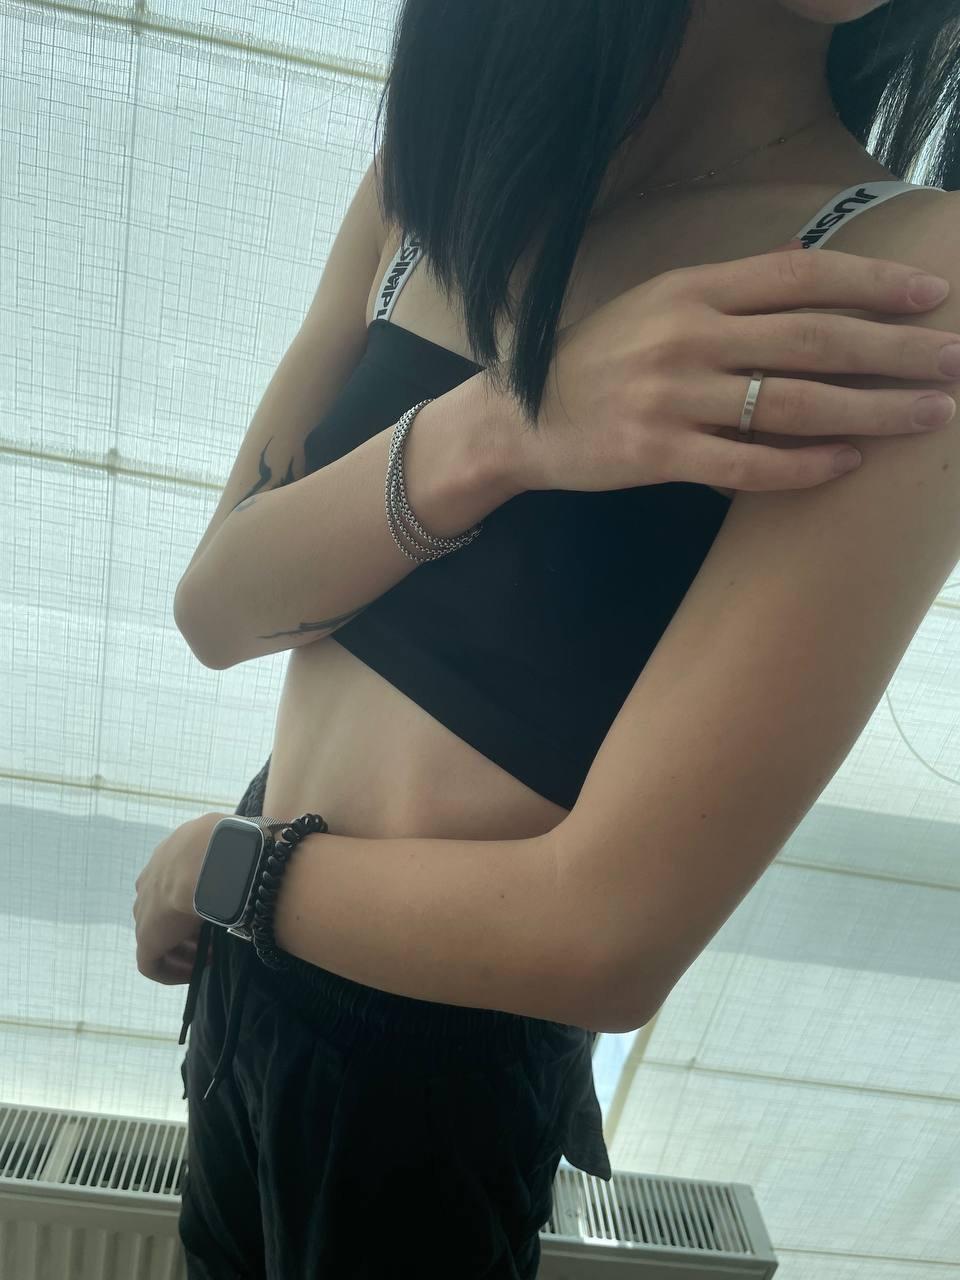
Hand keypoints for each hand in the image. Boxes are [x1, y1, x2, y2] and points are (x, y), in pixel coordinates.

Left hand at [132, 812, 224, 984]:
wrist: (216, 860)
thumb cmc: (231, 845)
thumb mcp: (233, 839)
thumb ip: (234, 849)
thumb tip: (253, 853)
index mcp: (168, 855)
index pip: (174, 880)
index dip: (194, 899)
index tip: (219, 909)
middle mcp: (151, 879)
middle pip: (163, 908)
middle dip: (187, 925)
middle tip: (214, 935)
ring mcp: (145, 909)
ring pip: (158, 935)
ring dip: (183, 948)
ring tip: (210, 956)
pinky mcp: (148, 938)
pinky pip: (152, 963)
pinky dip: (172, 971)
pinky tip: (196, 972)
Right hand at [504, 239, 959, 493]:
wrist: (518, 418)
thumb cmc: (596, 361)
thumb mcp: (655, 305)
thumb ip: (728, 293)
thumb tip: (808, 270)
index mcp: (689, 290)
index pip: (799, 277)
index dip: (871, 283)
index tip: (930, 296)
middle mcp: (684, 336)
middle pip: (812, 339)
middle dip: (894, 351)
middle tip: (955, 362)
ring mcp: (669, 397)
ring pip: (790, 403)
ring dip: (870, 410)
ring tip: (928, 415)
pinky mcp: (655, 455)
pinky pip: (746, 464)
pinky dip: (803, 464)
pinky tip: (849, 463)